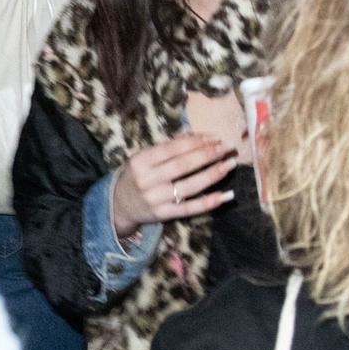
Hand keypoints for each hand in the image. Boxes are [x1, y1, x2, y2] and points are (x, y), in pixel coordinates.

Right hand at [109, 133, 235, 235]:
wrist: (119, 205)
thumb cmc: (136, 176)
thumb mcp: (144, 158)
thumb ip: (168, 147)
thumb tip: (195, 134)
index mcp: (141, 161)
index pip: (172, 149)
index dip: (195, 142)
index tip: (214, 137)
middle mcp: (147, 180)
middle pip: (182, 166)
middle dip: (207, 155)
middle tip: (226, 148)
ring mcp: (155, 199)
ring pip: (189, 186)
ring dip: (212, 175)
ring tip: (229, 164)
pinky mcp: (164, 214)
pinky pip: (190, 208)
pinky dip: (209, 202)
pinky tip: (226, 195)